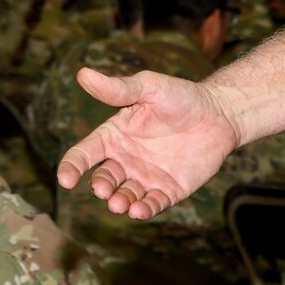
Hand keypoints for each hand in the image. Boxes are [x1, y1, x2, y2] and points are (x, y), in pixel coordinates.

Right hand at [56, 68, 240, 219]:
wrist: (219, 114)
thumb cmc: (181, 96)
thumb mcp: (148, 88)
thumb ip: (117, 88)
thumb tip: (83, 74)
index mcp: (114, 135)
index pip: (85, 153)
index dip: (72, 166)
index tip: (65, 179)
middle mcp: (126, 159)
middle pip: (104, 178)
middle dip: (100, 187)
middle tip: (103, 190)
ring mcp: (146, 177)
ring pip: (125, 195)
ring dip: (120, 202)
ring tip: (120, 204)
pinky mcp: (168, 191)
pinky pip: (152, 204)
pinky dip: (143, 210)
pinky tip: (139, 210)